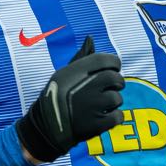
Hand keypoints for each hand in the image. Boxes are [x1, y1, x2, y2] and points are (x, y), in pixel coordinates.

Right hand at [16, 36, 124, 162]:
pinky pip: (118, 117)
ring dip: (113, 102)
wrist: (46, 127)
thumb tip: (90, 38)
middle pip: (116, 78)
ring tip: (101, 105)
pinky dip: (114, 117)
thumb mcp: (63, 73)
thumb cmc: (57, 96)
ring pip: (117, 99)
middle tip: (109, 89)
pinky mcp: (96, 125)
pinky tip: (104, 117)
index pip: (107, 60)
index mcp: (76, 72)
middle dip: (117, 83)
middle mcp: (85, 86)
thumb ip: (81, 57)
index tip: (112, 69)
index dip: (114, 63)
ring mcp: (91, 106)